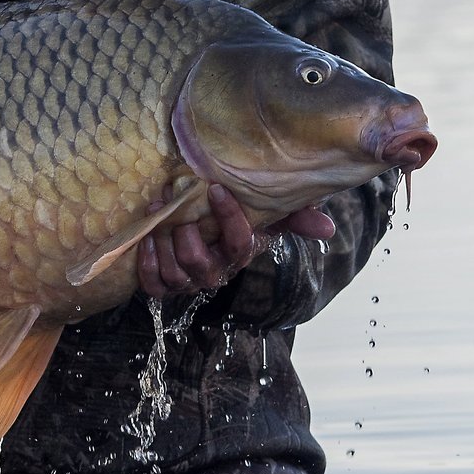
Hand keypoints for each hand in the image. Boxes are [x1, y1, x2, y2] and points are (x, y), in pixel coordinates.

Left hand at [135, 184, 334, 300]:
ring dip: (162, 243)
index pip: (240, 244)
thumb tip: (327, 227)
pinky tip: (146, 239)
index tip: (214, 188)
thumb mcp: (266, 215)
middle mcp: (215, 272)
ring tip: (156, 211)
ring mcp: (189, 280)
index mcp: (240, 254)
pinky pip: (154, 284)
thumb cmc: (236, 220)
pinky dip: (148, 264)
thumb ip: (295, 217)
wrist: (200, 232)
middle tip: (174, 202)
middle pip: (201, 264)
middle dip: (185, 235)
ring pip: (175, 274)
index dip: (228, 219)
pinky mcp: (164, 284)